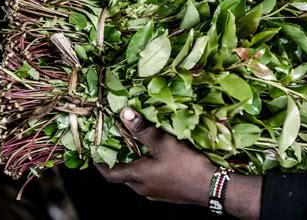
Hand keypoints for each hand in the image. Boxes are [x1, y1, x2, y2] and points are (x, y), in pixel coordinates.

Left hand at [95, 108, 261, 218]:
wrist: (212, 188)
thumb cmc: (185, 165)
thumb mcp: (163, 143)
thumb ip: (142, 129)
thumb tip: (123, 113)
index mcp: (138, 176)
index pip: (109, 173)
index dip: (100, 163)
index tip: (94, 152)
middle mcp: (143, 188)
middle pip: (123, 175)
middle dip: (118, 161)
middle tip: (116, 144)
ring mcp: (156, 192)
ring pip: (138, 178)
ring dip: (134, 165)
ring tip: (136, 148)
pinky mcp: (168, 193)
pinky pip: (150, 181)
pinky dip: (147, 169)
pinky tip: (157, 159)